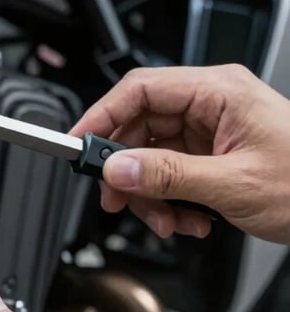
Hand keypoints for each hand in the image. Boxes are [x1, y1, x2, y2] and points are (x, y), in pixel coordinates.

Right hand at [71, 64, 289, 241]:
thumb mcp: (233, 183)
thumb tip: (117, 168)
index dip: (101, 116)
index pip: (140, 90)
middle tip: (117, 199)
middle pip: (139, 127)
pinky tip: (189, 220)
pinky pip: (171, 173)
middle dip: (126, 169)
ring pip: (151, 156)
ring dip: (150, 194)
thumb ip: (168, 175)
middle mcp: (211, 104)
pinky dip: (170, 201)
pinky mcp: (213, 155)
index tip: (78, 145)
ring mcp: (211, 130)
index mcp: (218, 91)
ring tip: (167, 221)